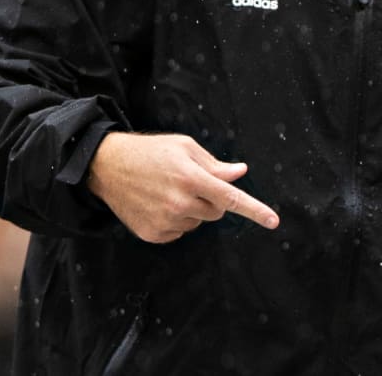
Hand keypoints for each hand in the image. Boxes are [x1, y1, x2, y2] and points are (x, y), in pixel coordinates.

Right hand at [86, 132, 279, 242]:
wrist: (107, 167)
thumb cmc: (151, 152)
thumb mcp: (185, 148)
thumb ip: (214, 164)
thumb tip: (240, 173)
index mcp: (191, 178)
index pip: (231, 198)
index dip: (255, 210)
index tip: (274, 221)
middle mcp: (179, 203)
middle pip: (217, 212)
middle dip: (212, 199)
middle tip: (191, 183)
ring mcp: (164, 221)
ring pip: (198, 222)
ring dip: (192, 210)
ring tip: (169, 191)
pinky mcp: (152, 234)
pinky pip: (180, 232)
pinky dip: (176, 221)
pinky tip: (159, 204)